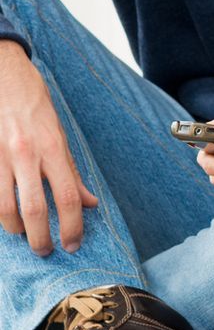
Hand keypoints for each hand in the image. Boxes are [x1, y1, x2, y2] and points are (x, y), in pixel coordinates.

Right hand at [0, 42, 98, 254]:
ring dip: (15, 229)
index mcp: (53, 149)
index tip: (73, 243)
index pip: (67, 198)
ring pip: (5, 207)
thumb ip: (72, 172)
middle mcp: (27, 155)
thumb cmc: (35, 107)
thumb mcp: (61, 136)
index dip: (71, 226)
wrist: (5, 78)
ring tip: (24, 236)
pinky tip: (5, 218)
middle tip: (47, 251)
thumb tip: (90, 202)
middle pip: (34, 209)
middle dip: (41, 237)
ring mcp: (1, 157)